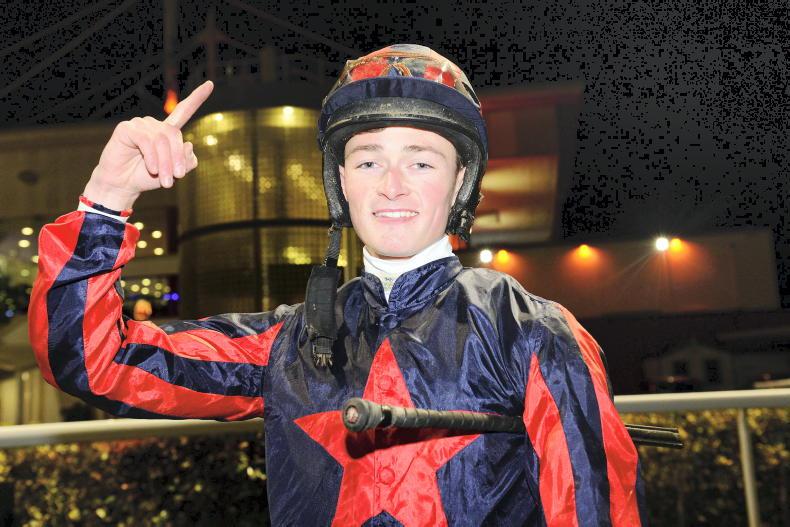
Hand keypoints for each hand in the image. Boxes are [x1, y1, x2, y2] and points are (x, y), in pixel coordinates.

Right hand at [83, 80, 213, 209]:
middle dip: (177, 159)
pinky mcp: (126, 128)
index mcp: (168, 131)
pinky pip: (146, 141)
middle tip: (175, 179)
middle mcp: (155, 124)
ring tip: (164, 181)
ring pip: (162, 140)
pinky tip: (152, 168)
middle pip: (175, 135)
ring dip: (165, 163)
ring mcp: (140, 124)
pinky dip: (152, 157)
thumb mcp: (173, 173)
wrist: (123, 185)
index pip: (184, 111)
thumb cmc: (147, 177)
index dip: (197, 98)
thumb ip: (187, 161)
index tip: (210, 84)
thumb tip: (189, 144)